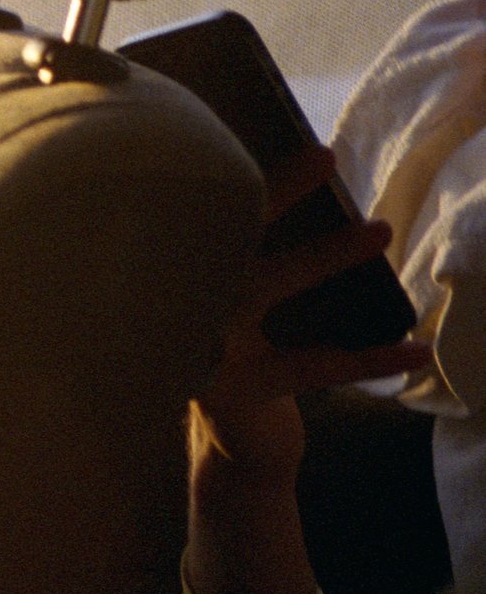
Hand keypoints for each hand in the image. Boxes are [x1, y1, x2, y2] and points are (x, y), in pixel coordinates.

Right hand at [184, 145, 430, 593]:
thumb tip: (286, 187)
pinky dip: (369, 357)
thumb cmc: (246, 362)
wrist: (237, 449)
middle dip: (274, 191)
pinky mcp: (236, 388)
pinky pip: (312, 365)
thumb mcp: (236, 305)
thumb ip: (241, 258)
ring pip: (268, 286)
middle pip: (225, 233)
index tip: (293, 144)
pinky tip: (416, 348)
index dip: (248, 176)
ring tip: (378, 228)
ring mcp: (204, 344)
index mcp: (177, 277)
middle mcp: (181, 302)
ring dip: (324, 253)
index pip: (206, 213)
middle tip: (321, 152)